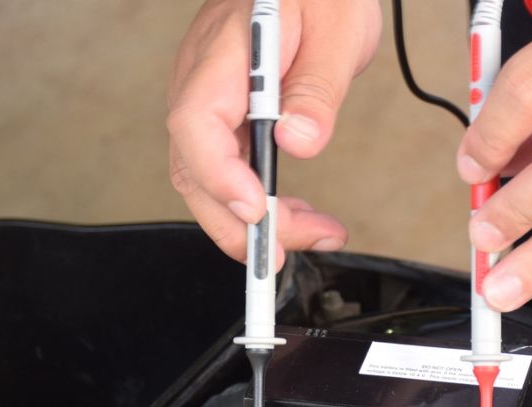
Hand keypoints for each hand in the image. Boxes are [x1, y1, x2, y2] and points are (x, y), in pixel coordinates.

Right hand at [168, 0, 380, 267]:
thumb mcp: (338, 31)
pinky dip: (255, 198)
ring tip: (308, 235)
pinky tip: (291, 214)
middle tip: (287, 250)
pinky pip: (225, 164)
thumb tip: (298, 143)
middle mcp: (204, 77)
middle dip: (235, 222)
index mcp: (226, 51)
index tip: (256, 209)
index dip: (219, 175)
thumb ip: (316, 90)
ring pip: (206, 176)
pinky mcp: (225, 110)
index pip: (196, 123)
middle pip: (193, 166)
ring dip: (250, 219)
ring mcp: (209, 95)